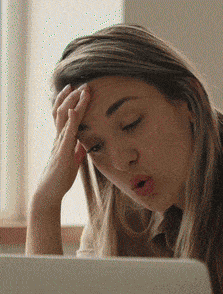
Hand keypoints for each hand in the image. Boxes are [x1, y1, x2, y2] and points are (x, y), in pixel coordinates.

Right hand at [35, 84, 89, 204]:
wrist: (50, 192)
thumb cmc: (61, 178)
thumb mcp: (73, 162)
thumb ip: (77, 151)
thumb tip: (84, 144)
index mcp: (63, 140)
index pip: (66, 116)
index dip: (72, 103)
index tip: (79, 90)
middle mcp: (59, 139)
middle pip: (63, 112)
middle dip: (72, 98)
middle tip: (81, 84)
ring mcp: (60, 144)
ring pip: (64, 119)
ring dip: (73, 104)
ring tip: (80, 90)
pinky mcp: (62, 153)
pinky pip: (67, 135)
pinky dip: (71, 121)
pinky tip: (74, 111)